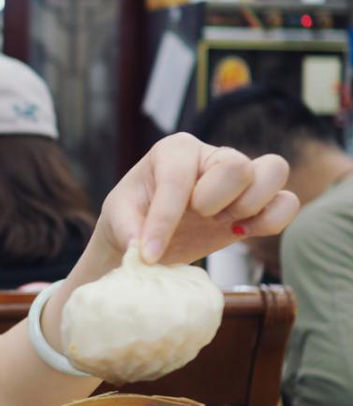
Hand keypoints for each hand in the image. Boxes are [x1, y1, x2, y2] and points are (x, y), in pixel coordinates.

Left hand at [96, 134, 298, 265]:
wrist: (151, 235)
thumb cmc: (132, 216)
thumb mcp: (117, 218)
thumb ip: (126, 229)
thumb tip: (141, 249)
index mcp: (173, 150)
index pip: (178, 180)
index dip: (163, 220)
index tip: (149, 254)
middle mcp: (212, 155)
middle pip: (237, 166)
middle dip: (214, 201)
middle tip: (196, 217)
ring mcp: (240, 176)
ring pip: (274, 171)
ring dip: (249, 206)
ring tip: (221, 222)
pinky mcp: (258, 202)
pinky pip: (288, 202)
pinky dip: (272, 221)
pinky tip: (240, 232)